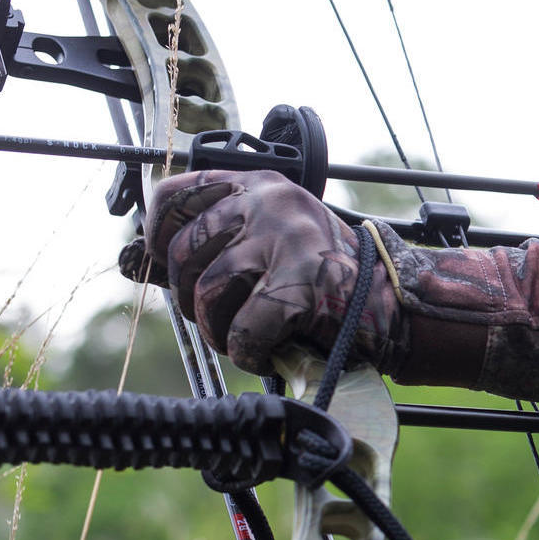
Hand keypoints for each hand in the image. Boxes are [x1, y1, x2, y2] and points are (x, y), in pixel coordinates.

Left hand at [142, 169, 402, 375]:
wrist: (396, 307)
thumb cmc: (330, 280)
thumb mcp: (273, 240)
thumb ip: (221, 243)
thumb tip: (142, 264)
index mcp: (261, 186)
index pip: (177, 195)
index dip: (158, 234)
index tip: (165, 263)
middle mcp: (271, 204)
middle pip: (186, 253)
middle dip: (192, 298)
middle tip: (219, 317)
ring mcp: (288, 241)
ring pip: (209, 292)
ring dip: (217, 330)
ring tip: (243, 339)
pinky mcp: (303, 284)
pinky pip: (243, 328)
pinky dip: (247, 351)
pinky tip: (265, 353)